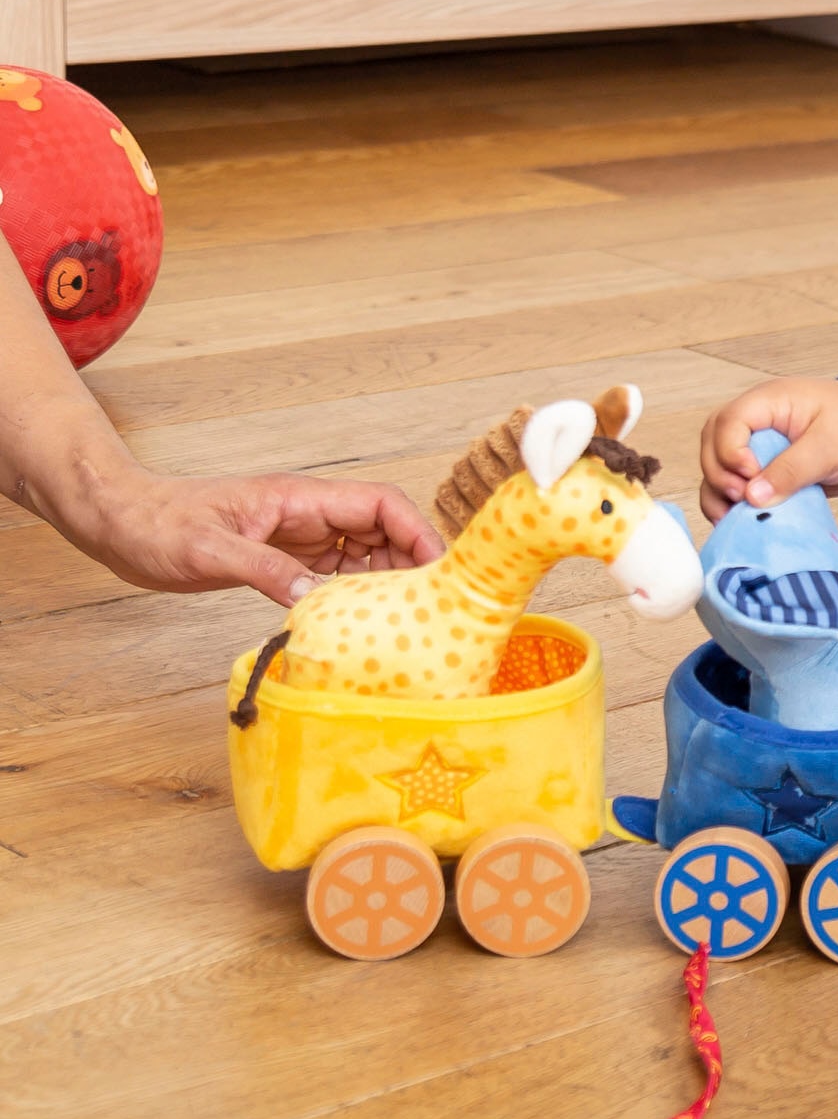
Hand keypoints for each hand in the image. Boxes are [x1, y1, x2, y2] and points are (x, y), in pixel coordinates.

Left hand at [74, 469, 441, 607]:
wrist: (119, 521)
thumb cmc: (156, 524)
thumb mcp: (208, 549)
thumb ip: (265, 570)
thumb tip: (314, 600)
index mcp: (299, 498)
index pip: (380, 504)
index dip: (416, 531)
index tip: (436, 569)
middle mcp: (308, 514)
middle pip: (383, 530)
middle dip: (409, 562)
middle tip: (424, 607)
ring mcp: (298, 536)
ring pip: (365, 553)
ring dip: (385, 582)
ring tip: (397, 619)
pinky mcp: (284, 557)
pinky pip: (335, 573)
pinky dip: (353, 594)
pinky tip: (355, 620)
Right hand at [699, 377, 837, 522]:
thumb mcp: (829, 447)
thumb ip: (792, 470)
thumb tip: (753, 496)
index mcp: (768, 402)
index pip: (728, 422)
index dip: (730, 452)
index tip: (750, 476)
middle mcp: (755, 422)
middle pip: (713, 444)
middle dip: (720, 474)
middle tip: (742, 499)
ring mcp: (755, 446)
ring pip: (716, 466)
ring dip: (717, 492)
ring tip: (731, 517)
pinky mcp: (762, 470)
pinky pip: (733, 484)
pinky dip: (729, 503)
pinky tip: (735, 521)